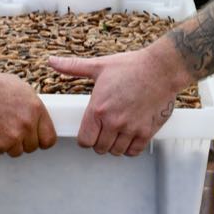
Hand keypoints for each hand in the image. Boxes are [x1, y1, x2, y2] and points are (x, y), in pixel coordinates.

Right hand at [0, 72, 56, 155]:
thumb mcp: (19, 87)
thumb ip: (31, 103)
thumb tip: (36, 113)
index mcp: (36, 108)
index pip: (50, 137)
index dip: (42, 140)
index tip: (37, 139)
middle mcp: (28, 124)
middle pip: (33, 146)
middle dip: (24, 142)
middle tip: (12, 131)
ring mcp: (15, 136)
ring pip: (18, 151)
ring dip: (10, 145)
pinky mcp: (0, 145)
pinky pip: (2, 152)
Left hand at [49, 49, 179, 155]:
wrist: (162, 68)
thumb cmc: (132, 66)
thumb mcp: (100, 66)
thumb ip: (73, 67)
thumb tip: (52, 61)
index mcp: (98, 108)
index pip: (84, 140)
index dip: (85, 138)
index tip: (90, 132)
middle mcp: (113, 122)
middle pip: (99, 148)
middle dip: (100, 142)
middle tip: (105, 131)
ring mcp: (131, 128)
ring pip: (116, 151)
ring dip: (115, 145)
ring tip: (118, 133)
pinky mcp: (147, 131)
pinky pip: (133, 151)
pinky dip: (131, 147)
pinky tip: (130, 136)